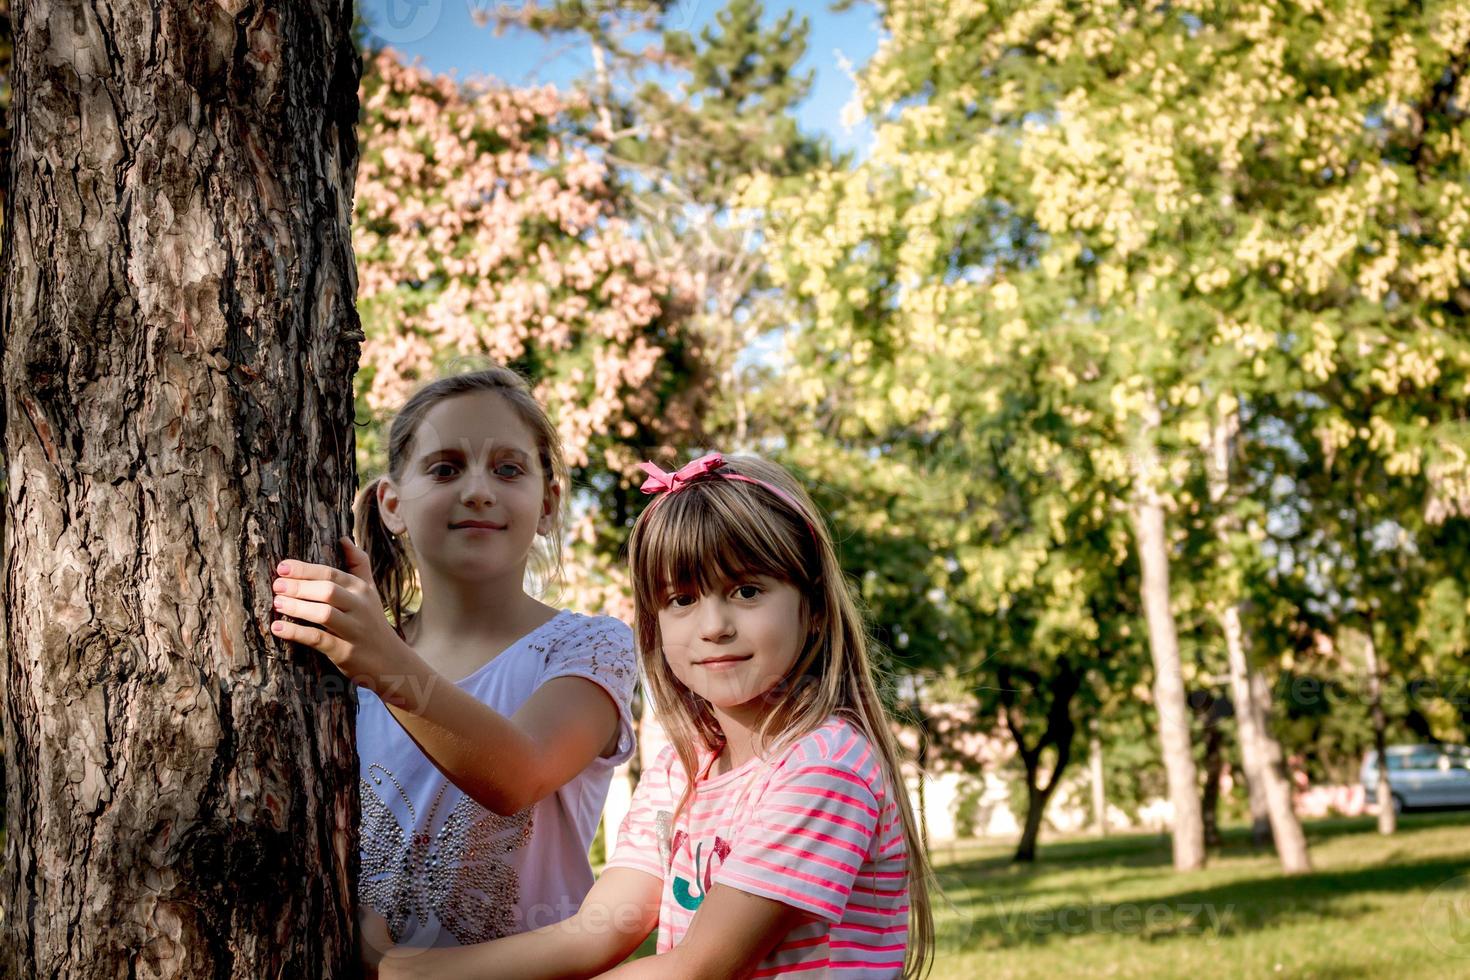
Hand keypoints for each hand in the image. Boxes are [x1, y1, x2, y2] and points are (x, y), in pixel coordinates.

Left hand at [272, 537, 429, 707]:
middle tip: (277, 586)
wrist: (391, 661)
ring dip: (297, 608)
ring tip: (277, 604)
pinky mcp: (345, 652)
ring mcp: (354, 630)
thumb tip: (343, 538)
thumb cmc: (372, 622)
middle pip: (327, 591)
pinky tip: (278, 629)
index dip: (305, 569)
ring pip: (323, 614)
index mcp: (361, 590)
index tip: (282, 567)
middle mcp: (360, 607)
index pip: (331, 574)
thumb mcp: (370, 592)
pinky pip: (318, 639)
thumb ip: (358, 564)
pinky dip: (296, 633)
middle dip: (299, 587)